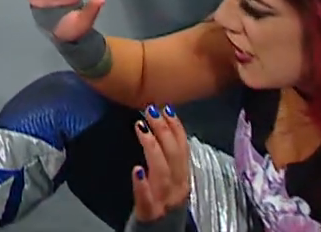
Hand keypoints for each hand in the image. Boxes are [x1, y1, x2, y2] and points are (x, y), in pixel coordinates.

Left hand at [131, 107, 192, 223]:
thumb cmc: (161, 203)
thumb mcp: (170, 180)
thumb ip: (168, 159)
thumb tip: (160, 126)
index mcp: (184, 177)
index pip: (184, 148)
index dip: (176, 127)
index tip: (166, 107)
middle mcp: (178, 188)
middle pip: (174, 156)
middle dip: (164, 131)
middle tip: (150, 110)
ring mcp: (165, 201)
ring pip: (163, 173)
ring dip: (152, 148)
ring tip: (140, 128)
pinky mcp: (150, 213)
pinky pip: (147, 198)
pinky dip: (142, 185)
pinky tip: (136, 170)